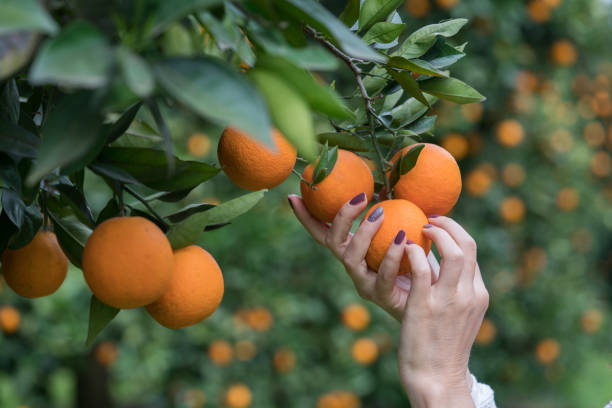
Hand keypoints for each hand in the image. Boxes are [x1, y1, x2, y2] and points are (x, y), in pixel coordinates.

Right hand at [288, 192, 435, 321]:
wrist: (434, 295)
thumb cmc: (418, 258)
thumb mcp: (404, 229)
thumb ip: (394, 212)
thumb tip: (389, 181)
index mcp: (352, 250)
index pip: (323, 232)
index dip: (306, 217)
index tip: (294, 196)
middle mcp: (353, 266)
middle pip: (333, 242)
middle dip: (341, 218)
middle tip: (360, 197)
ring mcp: (365, 283)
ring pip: (351, 258)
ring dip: (363, 233)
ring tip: (381, 213)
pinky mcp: (382, 296)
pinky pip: (383, 275)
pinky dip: (391, 255)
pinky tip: (404, 238)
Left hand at [399, 216, 488, 407]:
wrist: (437, 378)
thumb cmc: (442, 346)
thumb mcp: (458, 316)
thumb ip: (454, 290)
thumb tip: (437, 263)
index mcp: (478, 295)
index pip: (472, 252)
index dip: (455, 232)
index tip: (439, 225)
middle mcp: (469, 295)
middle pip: (467, 245)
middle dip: (449, 225)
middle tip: (429, 220)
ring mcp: (449, 301)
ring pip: (452, 252)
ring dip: (435, 233)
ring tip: (418, 229)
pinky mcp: (425, 307)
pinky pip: (422, 268)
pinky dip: (413, 252)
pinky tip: (404, 249)